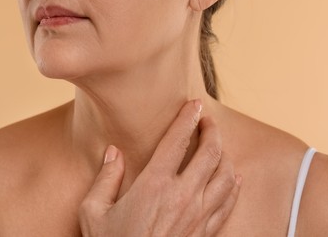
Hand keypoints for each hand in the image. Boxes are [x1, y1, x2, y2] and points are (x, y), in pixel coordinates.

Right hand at [78, 100, 240, 235]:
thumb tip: (113, 152)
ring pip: (226, 175)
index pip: (177, 141)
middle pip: (210, 153)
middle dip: (212, 130)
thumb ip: (105, 178)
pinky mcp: (206, 232)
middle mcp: (182, 196)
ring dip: (225, 155)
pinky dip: (234, 184)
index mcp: (153, 185)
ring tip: (218, 146)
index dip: (187, 118)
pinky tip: (234, 177)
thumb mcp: (94, 213)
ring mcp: (199, 215)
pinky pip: (229, 202)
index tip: (194, 104)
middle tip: (207, 121)